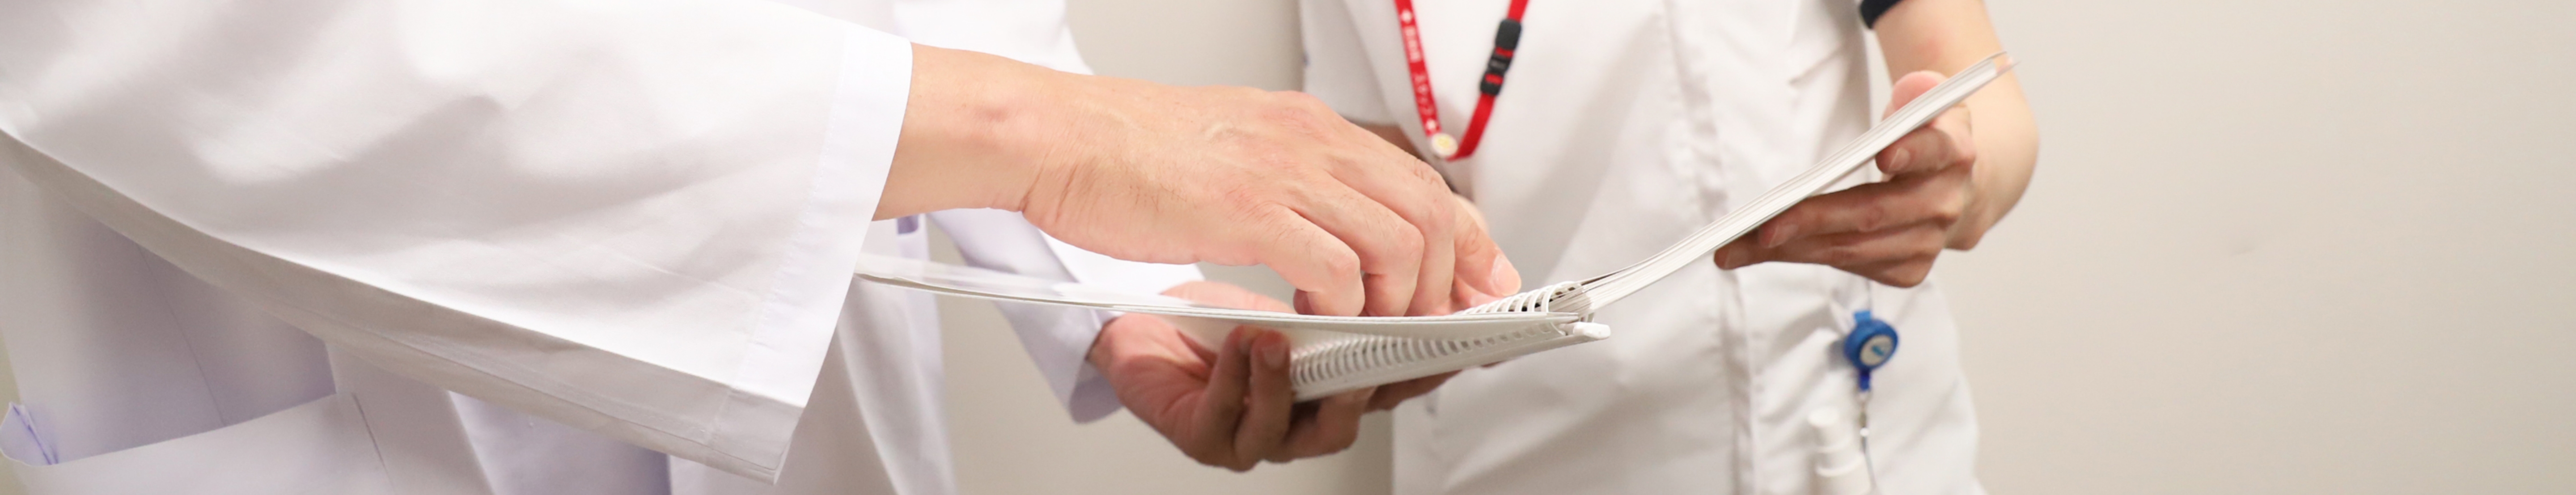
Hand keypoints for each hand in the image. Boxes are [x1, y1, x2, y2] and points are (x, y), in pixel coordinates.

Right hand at [885, 46, 1513, 316]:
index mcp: (1309, 127)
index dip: (1467, 241)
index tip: (1480, 287)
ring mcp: (1282, 174)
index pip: (1423, 181)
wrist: (1057, 139)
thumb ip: (1296, 179)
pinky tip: (1319, 324)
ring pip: (1396, 244)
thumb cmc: (1128, 154)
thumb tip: (1340, 216)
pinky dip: (1344, 307)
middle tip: (1435, 329)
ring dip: (1398, 303)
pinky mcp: (1248, 211)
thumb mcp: (1239, 148)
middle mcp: (1309, 141)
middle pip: (1429, 214)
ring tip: (1370, 334)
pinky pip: (1334, 270)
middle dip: (1447, 284)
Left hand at [1089, 281, 1453, 469]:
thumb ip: (1367, 260)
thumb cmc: (1219, 310)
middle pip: (1371, 405)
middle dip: (1386, 369)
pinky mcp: (1207, 436)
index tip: (1470, 322)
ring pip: (1307, 429)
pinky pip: (1231, 422)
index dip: (1444, 351)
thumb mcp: (1300, 269)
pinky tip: (1247, 342)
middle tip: (1393, 324)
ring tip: (1290, 336)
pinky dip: (1244, 382)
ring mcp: (1263, 431)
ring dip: (1301, 381)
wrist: (1140, 325)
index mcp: (1343, 373)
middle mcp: (1312, 409)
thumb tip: (1445, 230)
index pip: (1410, 370)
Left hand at [1711, 71, 1977, 286]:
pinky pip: (1849, 265)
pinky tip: (1764, 253)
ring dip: (1793, 249)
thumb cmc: (1924, 141)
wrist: (1955, 189)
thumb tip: (1911, 90)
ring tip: (1740, 247)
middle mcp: (1944, 203)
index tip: (1884, 156)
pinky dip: (1803, 258)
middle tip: (1762, 227)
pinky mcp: (1908, 269)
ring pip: (1852, 249)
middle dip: (1813, 220)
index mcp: (1953, 152)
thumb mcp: (1926, 105)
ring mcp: (1927, 242)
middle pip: (1873, 213)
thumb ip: (1919, 91)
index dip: (1912, 153)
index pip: (1935, 151)